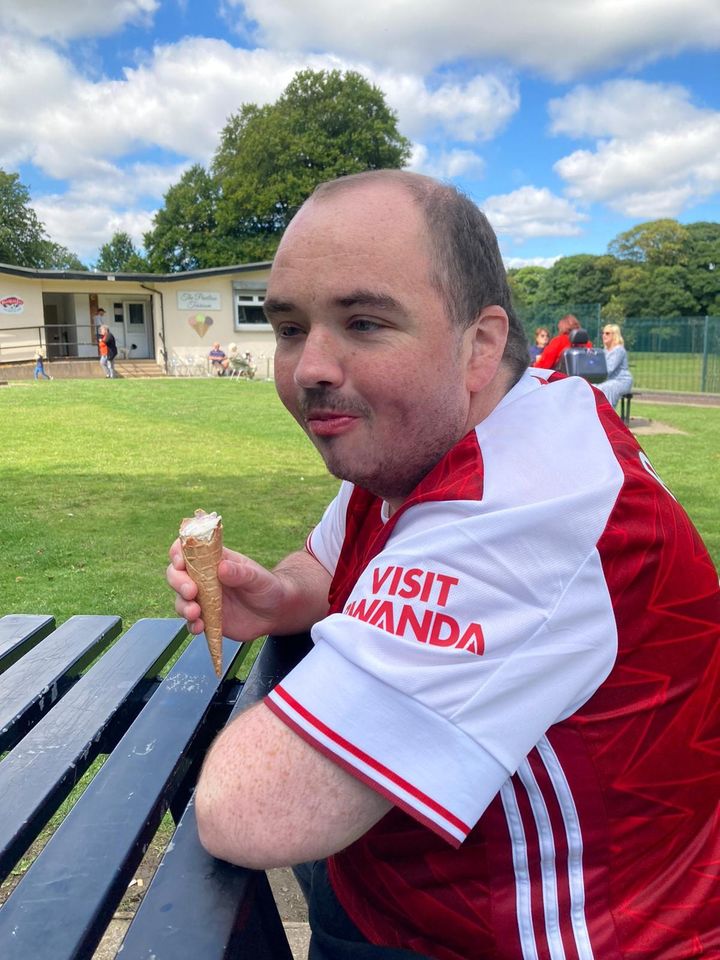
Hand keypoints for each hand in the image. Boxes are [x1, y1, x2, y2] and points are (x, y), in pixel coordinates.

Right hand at [167, 540, 293, 642]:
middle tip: (191, 591)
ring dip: (183, 606)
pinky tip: (199, 627)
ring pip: (180, 599)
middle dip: (178, 582)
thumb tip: (222, 568)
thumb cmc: (267, 587)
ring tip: (196, 613)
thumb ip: (241, 573)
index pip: (188, 550)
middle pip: (177, 574)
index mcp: (214, 560)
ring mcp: (203, 598)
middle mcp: (203, 578)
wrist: (275, 612)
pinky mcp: (206, 618)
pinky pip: (191, 622)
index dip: (178, 553)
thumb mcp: (258, 577)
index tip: (181, 562)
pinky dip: (191, 625)